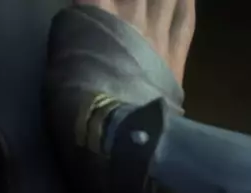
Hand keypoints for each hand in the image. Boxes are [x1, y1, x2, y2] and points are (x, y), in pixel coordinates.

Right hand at [72, 0, 194, 85]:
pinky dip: (186, 3)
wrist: (115, 124)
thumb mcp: (64, 52)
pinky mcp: (176, 53)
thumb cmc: (78, 91)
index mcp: (95, 11)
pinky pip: (185, 20)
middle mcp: (130, 13)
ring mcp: (156, 32)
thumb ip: (76, 25)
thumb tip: (82, 13)